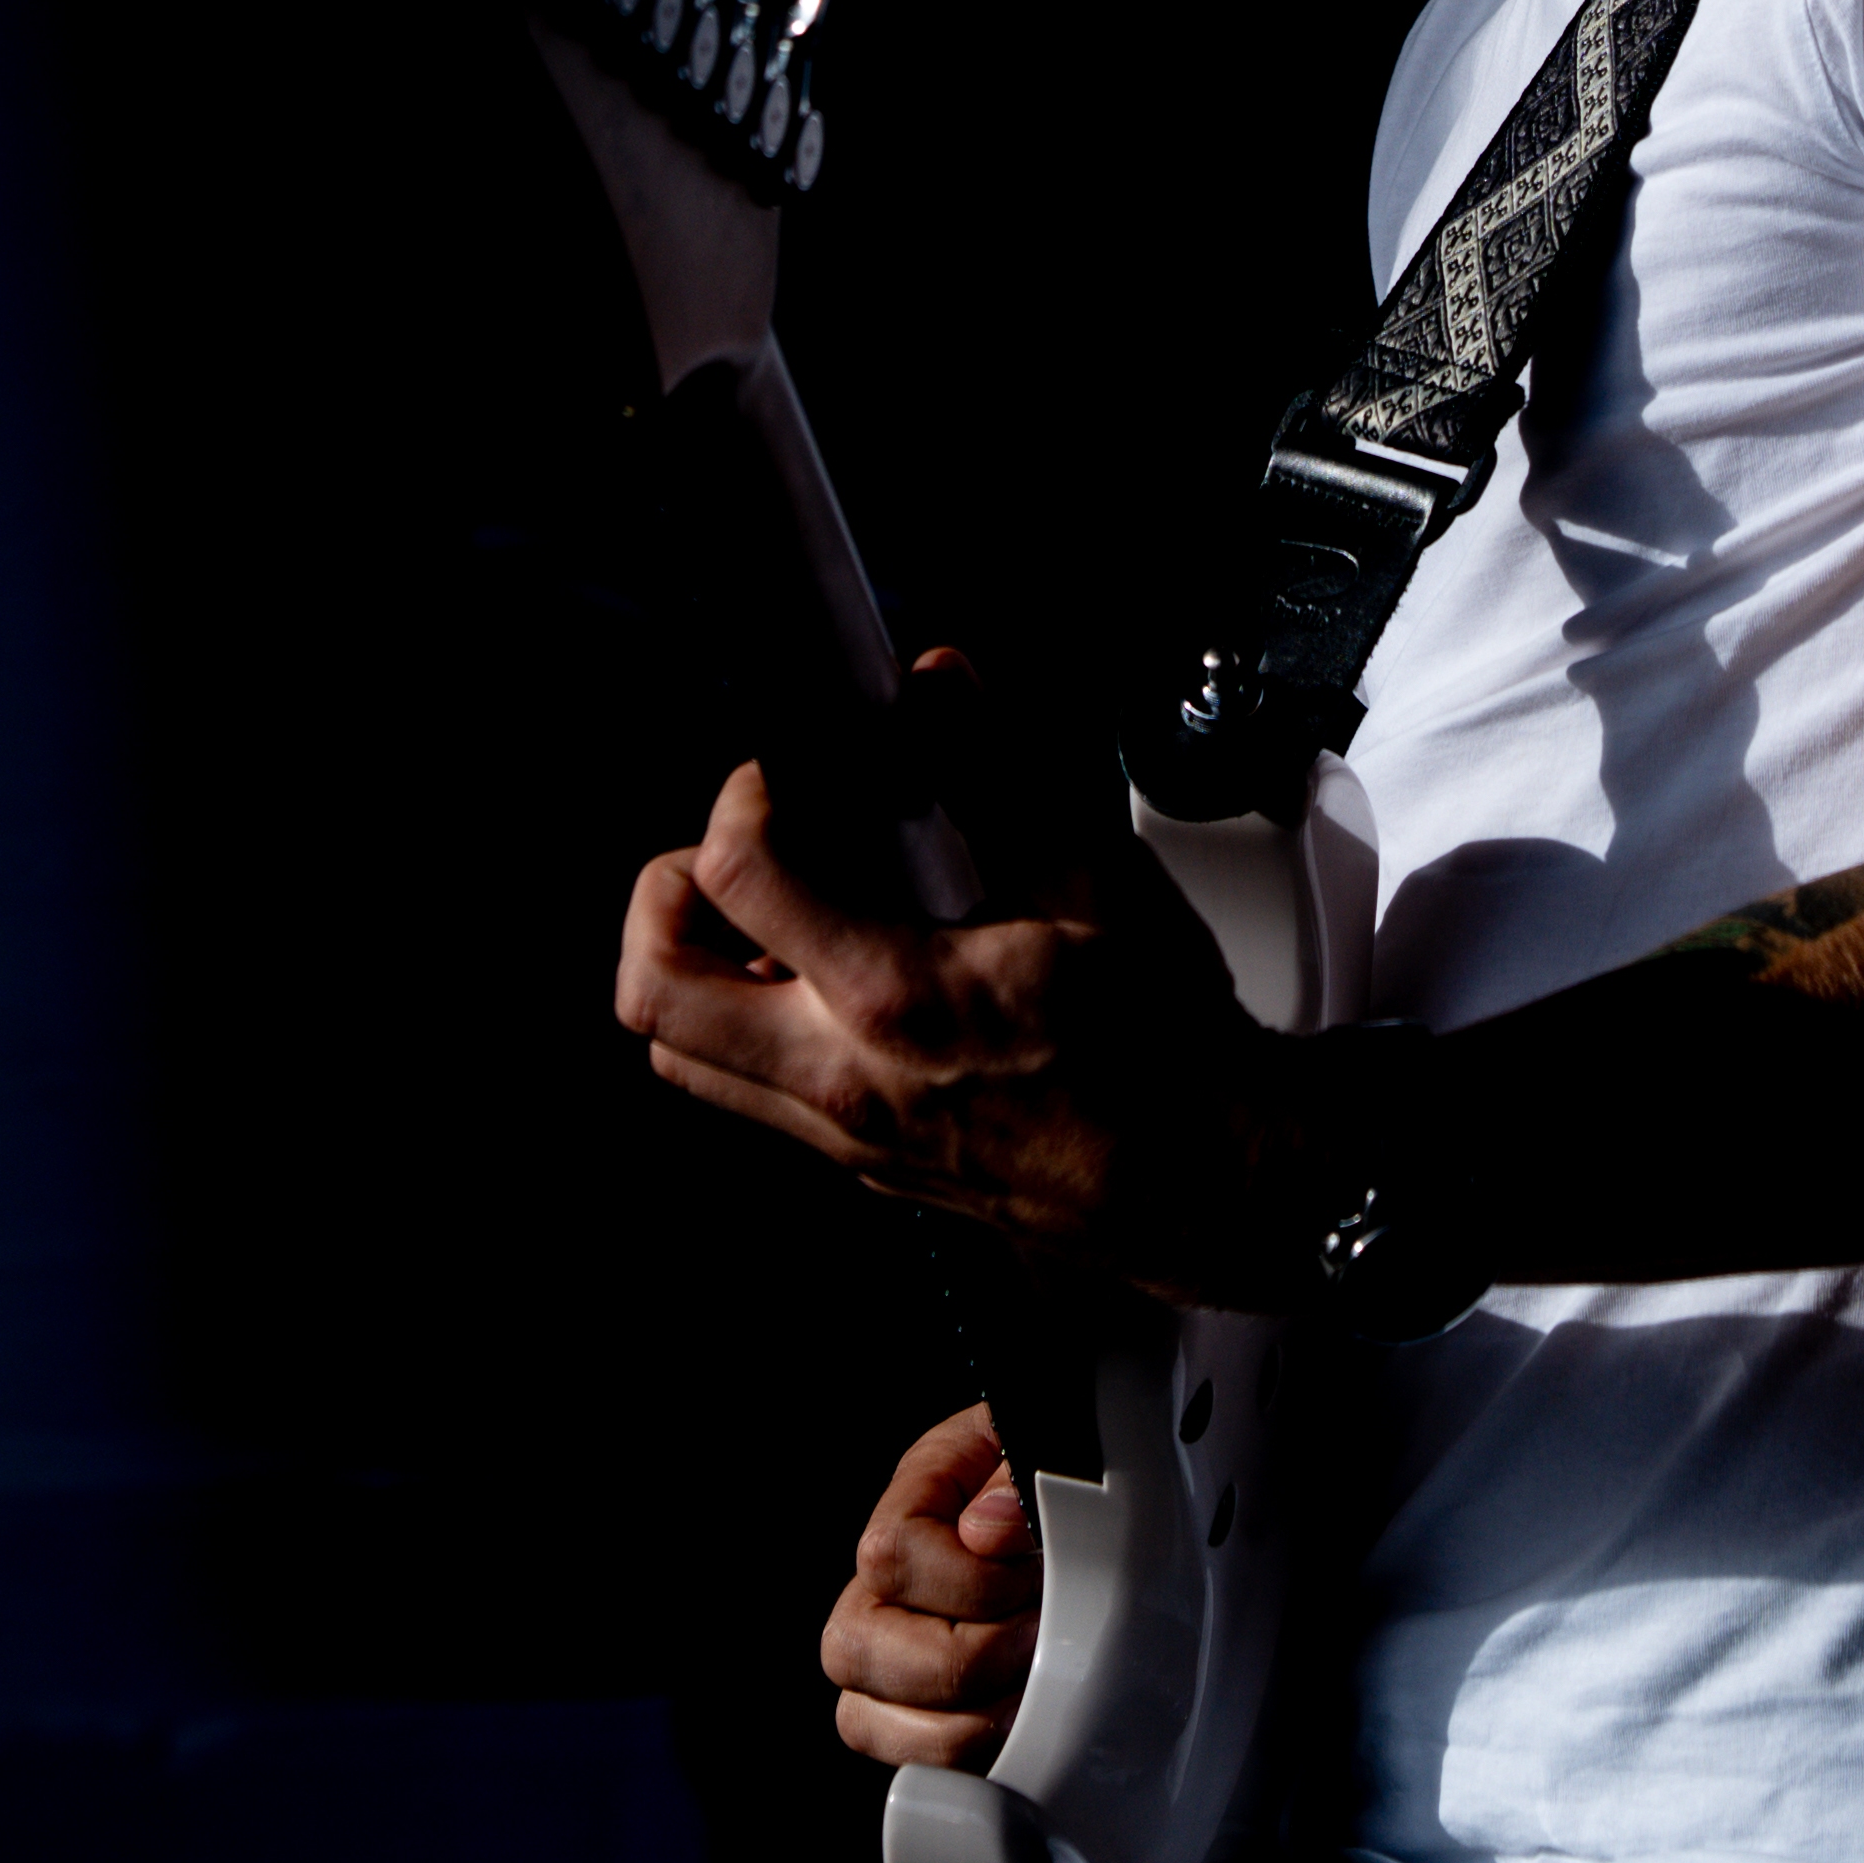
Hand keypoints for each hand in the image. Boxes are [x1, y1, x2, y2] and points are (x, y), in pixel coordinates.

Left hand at [611, 655, 1292, 1297]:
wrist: (1211, 1179)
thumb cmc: (1165, 1045)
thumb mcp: (1090, 873)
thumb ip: (992, 766)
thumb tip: (937, 683)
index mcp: (897, 999)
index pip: (734, 876)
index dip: (742, 798)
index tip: (785, 777)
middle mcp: (849, 1084)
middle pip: (652, 998)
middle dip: (666, 902)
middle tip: (737, 854)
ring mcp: (848, 1140)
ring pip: (688, 1059)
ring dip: (703, 974)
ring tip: (780, 919)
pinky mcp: (867, 1169)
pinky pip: (758, 1098)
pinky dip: (760, 1028)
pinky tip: (842, 979)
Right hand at [822, 1400, 1041, 1771]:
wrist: (1095, 1525)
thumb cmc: (1069, 1486)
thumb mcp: (1050, 1452)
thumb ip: (1017, 1479)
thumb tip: (984, 1531)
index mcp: (914, 1497)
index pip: (889, 1554)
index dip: (970, 1582)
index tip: (1031, 1580)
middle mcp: (880, 1584)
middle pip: (853, 1646)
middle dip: (965, 1659)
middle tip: (1034, 1642)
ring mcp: (886, 1658)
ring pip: (861, 1720)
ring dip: (963, 1721)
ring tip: (1030, 1691)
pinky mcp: (913, 1721)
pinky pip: (906, 1765)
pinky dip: (966, 1761)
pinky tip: (1019, 1728)